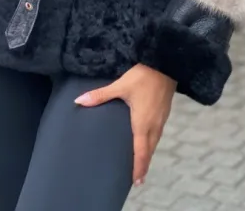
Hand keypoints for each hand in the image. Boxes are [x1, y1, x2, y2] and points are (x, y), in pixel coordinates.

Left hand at [74, 64, 176, 185]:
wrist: (165, 63)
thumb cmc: (143, 76)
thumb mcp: (120, 85)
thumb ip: (100, 95)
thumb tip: (79, 101)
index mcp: (143, 123)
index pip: (141, 151)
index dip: (138, 167)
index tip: (136, 181)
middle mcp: (154, 125)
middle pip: (149, 150)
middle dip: (143, 165)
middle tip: (138, 178)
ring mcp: (161, 119)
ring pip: (155, 142)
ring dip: (148, 154)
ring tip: (142, 163)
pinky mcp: (164, 111)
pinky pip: (158, 133)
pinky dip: (152, 142)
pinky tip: (148, 140)